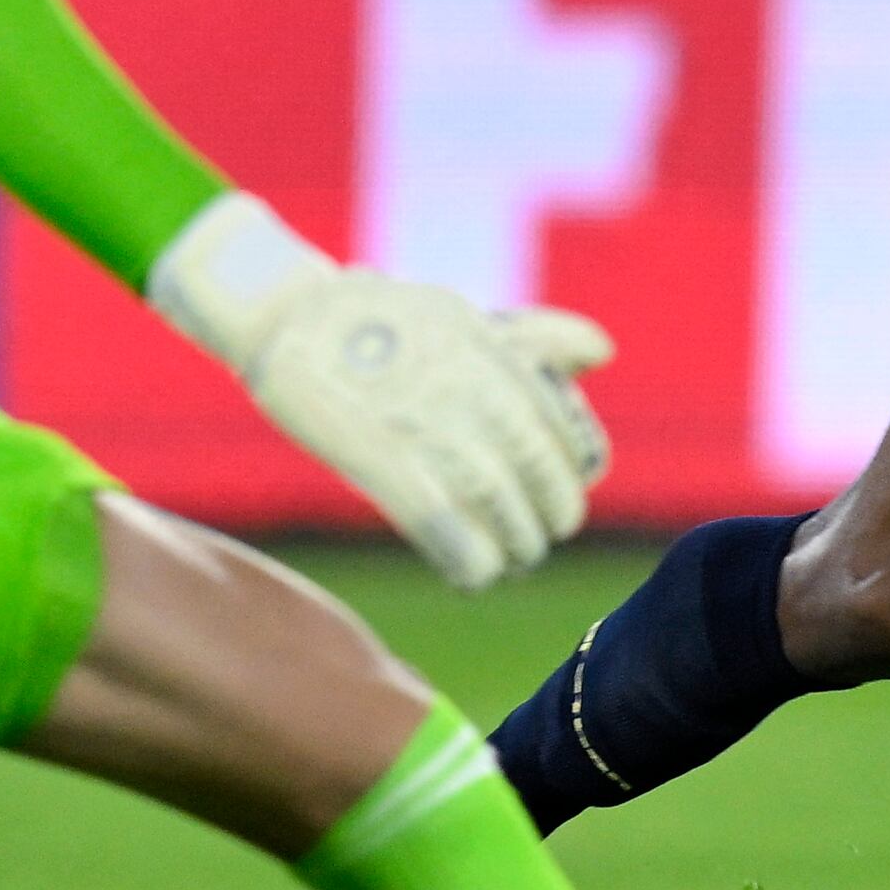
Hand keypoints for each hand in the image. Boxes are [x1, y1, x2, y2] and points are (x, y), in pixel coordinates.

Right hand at [146, 194, 614, 587]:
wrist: (285, 315)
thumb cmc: (377, 316)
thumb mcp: (464, 314)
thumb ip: (536, 339)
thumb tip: (604, 352)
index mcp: (492, 350)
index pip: (559, 428)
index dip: (573, 472)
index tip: (568, 493)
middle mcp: (466, 382)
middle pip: (533, 469)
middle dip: (547, 516)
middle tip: (540, 540)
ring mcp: (422, 417)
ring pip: (492, 497)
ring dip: (512, 542)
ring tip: (511, 561)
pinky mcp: (376, 453)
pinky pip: (437, 518)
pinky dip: (466, 555)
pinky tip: (474, 576)